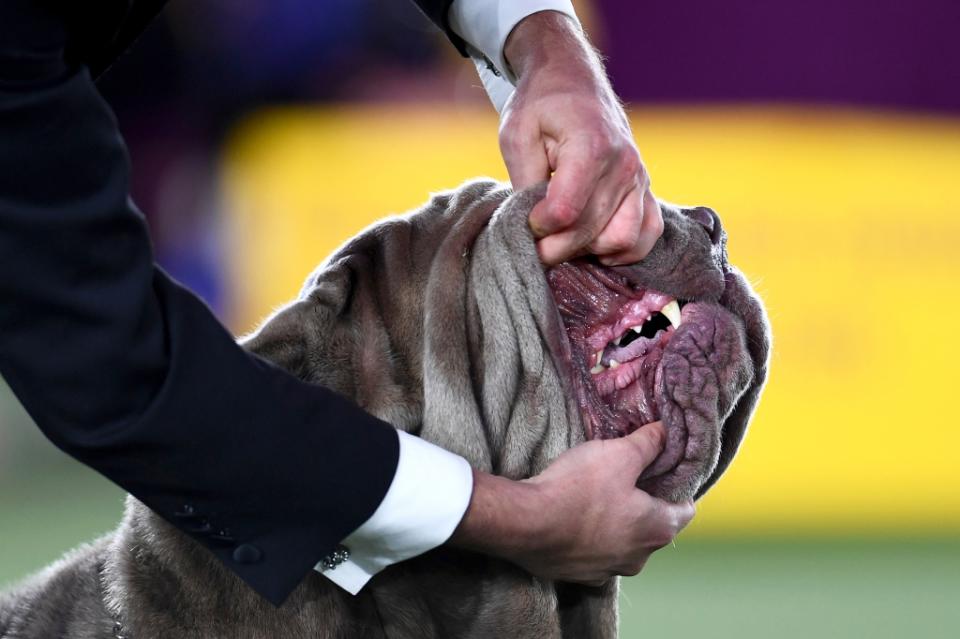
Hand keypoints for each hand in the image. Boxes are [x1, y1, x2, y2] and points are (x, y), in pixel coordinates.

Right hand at [450, 422, 694, 584]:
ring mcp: (609, 570)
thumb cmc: (578, 489)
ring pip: (624, 541)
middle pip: (654, 526)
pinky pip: (596, 553)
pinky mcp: (580, 575)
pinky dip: (591, 537)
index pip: (686, 509)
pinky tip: (575, 517)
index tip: (661, 469)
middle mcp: (640, 558)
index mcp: (658, 529)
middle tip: (625, 475)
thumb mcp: (618, 453)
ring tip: (596, 495)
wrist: (525, 524)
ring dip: (617, 522)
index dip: (677, 485)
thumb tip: (665, 432)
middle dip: (644, 502)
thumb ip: (648, 443)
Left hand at [498, 11, 662, 266]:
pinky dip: (622, 250)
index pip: (565, 212)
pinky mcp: (646, 188)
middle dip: (554, 248)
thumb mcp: (516, 134)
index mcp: (590, 146)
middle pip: (589, 231)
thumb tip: (532, 227)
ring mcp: (639, 178)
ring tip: (562, 237)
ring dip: (587, 250)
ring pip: (621, 240)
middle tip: (533, 242)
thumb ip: (523, 182)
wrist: (572, 79)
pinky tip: (594, 244)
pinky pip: (647, 234)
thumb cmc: (541, 105)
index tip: (525, 219)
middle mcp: (623, 165)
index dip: (538, 227)